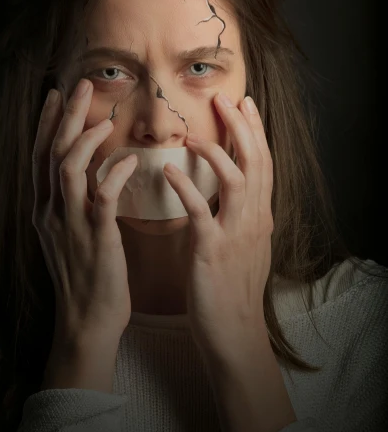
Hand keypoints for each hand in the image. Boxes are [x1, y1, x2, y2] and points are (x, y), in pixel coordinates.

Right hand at [32, 78, 137, 341]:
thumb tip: (95, 175)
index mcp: (45, 211)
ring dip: (85, 139)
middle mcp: (51, 213)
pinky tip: (128, 160)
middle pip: (52, 153)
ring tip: (104, 118)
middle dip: (67, 116)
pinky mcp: (95, 240)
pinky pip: (101, 198)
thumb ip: (77, 205)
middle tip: (82, 85)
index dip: (49, 122)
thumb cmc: (87, 279)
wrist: (86, 322)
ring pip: (68, 168)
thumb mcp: (74, 237)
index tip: (59, 94)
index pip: (41, 156)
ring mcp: (70, 226)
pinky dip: (113, 175)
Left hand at [162, 92, 273, 367]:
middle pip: (255, 162)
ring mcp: (235, 235)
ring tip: (197, 133)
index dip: (254, 131)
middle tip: (225, 99)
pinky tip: (169, 171)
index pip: (262, 164)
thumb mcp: (239, 246)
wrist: (234, 333)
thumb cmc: (229, 290)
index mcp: (258, 217)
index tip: (243, 102)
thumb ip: (235, 217)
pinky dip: (186, 188)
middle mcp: (253, 220)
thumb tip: (224, 194)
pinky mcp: (212, 252)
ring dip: (218, 152)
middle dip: (242, 127)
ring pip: (236, 181)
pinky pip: (200, 213)